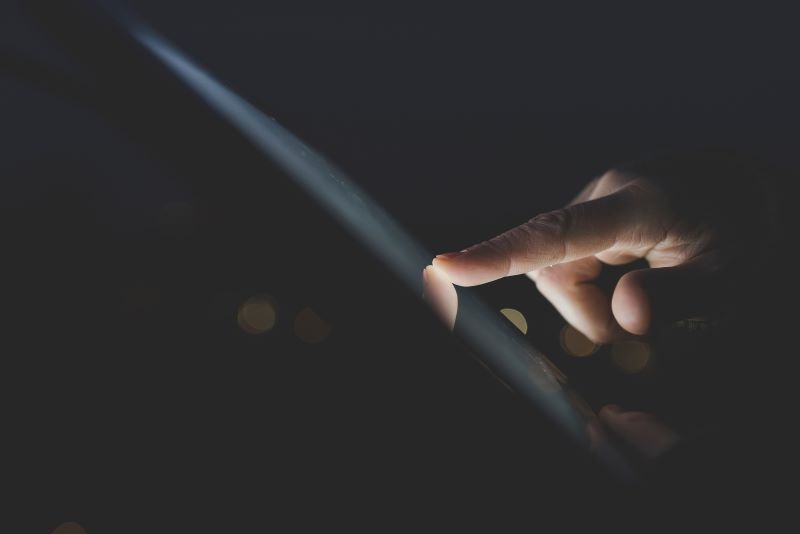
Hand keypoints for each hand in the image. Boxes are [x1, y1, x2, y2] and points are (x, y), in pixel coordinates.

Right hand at [431, 156, 766, 341]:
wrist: (726, 189)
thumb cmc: (728, 230)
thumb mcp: (727, 270)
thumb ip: (678, 295)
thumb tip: (622, 316)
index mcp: (641, 204)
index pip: (561, 231)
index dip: (502, 253)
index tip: (448, 268)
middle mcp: (603, 196)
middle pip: (553, 269)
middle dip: (585, 313)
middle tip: (632, 334)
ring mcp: (588, 204)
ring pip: (554, 270)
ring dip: (587, 304)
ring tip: (634, 304)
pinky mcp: (582, 216)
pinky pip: (562, 262)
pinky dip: (586, 291)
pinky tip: (618, 286)